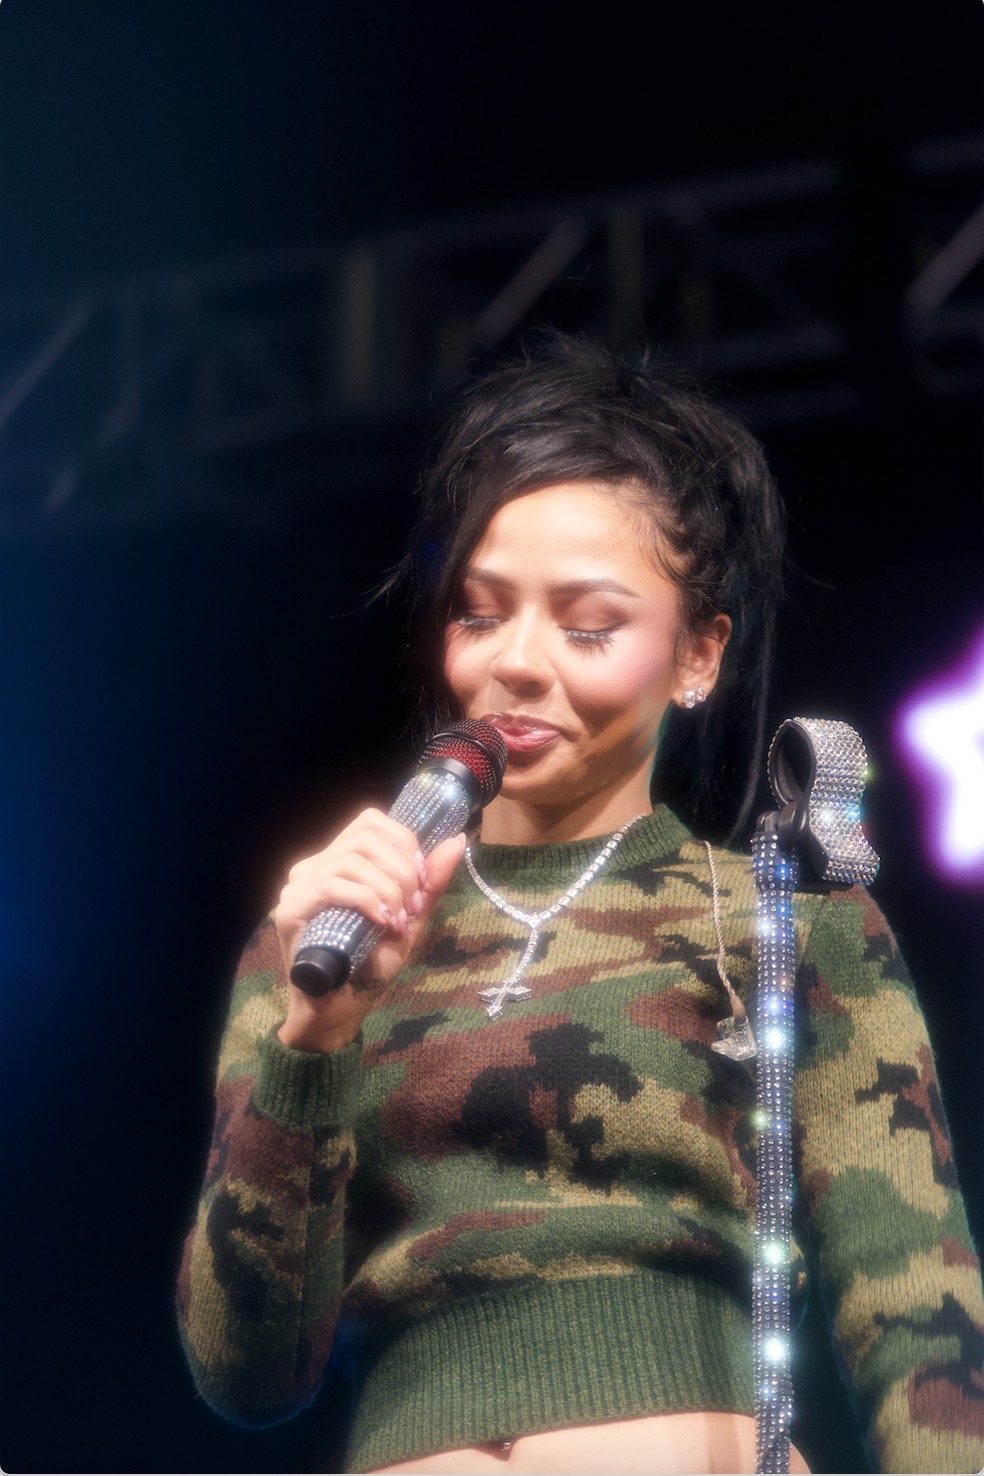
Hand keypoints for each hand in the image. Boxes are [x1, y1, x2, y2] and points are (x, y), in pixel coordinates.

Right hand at [273, 808, 466, 1051]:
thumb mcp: (409, 919)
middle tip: (412, 907)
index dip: (403, 841)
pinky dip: (366, 900)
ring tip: (396, 922)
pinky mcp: (290, 910)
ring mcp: (298, 887)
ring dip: (387, 889)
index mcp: (338, 862)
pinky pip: (332, 886)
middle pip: (366, 837)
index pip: (370, 822)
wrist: (340, 1011)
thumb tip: (456, 841)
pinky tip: (380, 922)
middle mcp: (313, 867)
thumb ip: (430, 883)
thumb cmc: (370, 966)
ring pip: (351, 859)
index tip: (421, 878)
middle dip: (402, 870)